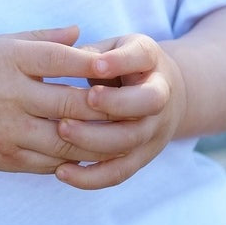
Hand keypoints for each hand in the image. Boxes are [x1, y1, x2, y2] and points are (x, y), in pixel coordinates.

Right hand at [0, 26, 114, 174]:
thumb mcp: (4, 42)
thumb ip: (44, 39)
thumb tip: (81, 33)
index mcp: (11, 60)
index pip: (58, 61)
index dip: (89, 65)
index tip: (115, 66)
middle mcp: (9, 95)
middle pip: (68, 104)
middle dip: (105, 107)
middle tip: (133, 105)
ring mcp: (7, 129)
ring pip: (64, 140)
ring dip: (97, 139)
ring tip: (122, 133)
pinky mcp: (4, 157)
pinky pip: (48, 162)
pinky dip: (74, 158)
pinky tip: (93, 152)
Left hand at [54, 33, 185, 190]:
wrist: (164, 93)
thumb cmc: (124, 63)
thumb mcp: (113, 46)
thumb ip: (92, 53)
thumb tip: (61, 59)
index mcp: (150, 59)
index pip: (141, 56)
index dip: (120, 62)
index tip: (96, 64)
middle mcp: (160, 95)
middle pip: (147, 102)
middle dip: (115, 103)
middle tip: (84, 98)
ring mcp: (153, 130)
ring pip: (130, 140)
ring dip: (95, 138)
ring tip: (62, 128)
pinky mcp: (141, 157)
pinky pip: (118, 172)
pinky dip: (91, 177)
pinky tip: (62, 171)